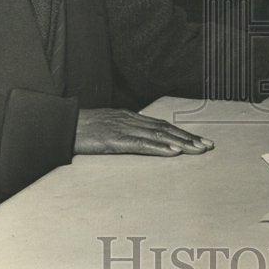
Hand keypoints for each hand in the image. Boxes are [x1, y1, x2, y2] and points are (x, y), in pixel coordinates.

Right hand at [74, 108, 213, 156]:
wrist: (60, 124)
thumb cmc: (81, 128)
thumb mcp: (107, 127)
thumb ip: (124, 132)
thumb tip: (140, 140)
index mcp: (130, 117)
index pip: (162, 125)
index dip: (182, 133)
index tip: (200, 141)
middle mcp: (131, 120)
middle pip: (166, 128)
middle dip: (188, 138)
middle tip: (208, 146)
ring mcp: (124, 128)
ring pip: (158, 135)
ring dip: (180, 142)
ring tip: (197, 149)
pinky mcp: (115, 140)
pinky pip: (141, 144)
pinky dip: (159, 147)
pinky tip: (173, 151)